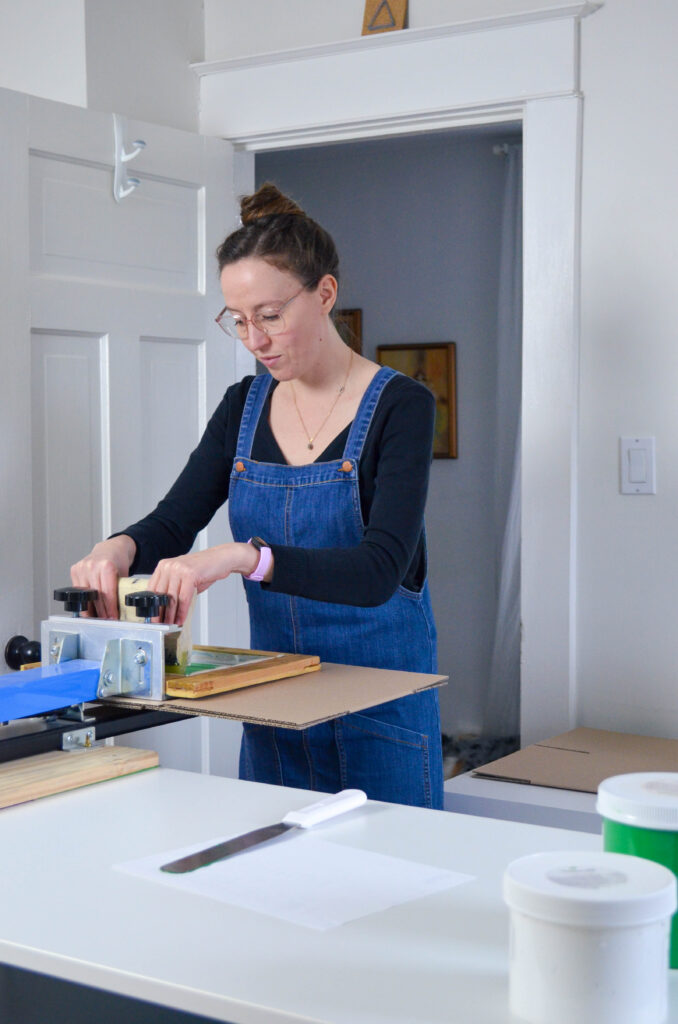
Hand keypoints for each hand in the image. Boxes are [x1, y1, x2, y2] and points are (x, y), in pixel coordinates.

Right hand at [70, 535, 136, 618]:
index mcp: (107, 566)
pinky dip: (84, 600)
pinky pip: (79, 591)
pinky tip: (89, 608)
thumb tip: (122, 611)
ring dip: (91, 609)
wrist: (110, 548)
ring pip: (86, 595)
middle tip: (106, 620)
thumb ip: (122, 590)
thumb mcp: (124, 575)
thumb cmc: (118, 562)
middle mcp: (92, 566)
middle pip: (96, 596)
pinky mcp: (75, 570)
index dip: (110, 608)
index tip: (113, 617)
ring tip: (97, 618)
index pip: (108, 593)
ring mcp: (82, 568)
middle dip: (102, 611)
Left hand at [148, 542, 264, 625]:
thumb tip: (165, 607)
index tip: (152, 616)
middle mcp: (169, 566)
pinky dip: (182, 611)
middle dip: (160, 612)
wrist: (221, 559)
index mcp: (164, 565)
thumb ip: (173, 588)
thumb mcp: (183, 576)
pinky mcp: (190, 574)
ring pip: (172, 598)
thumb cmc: (203, 569)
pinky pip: (184, 598)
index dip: (152, 605)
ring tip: (171, 624)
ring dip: (171, 614)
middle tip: (160, 624)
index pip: (152, 588)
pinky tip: (181, 619)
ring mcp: (179, 569)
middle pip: (161, 594)